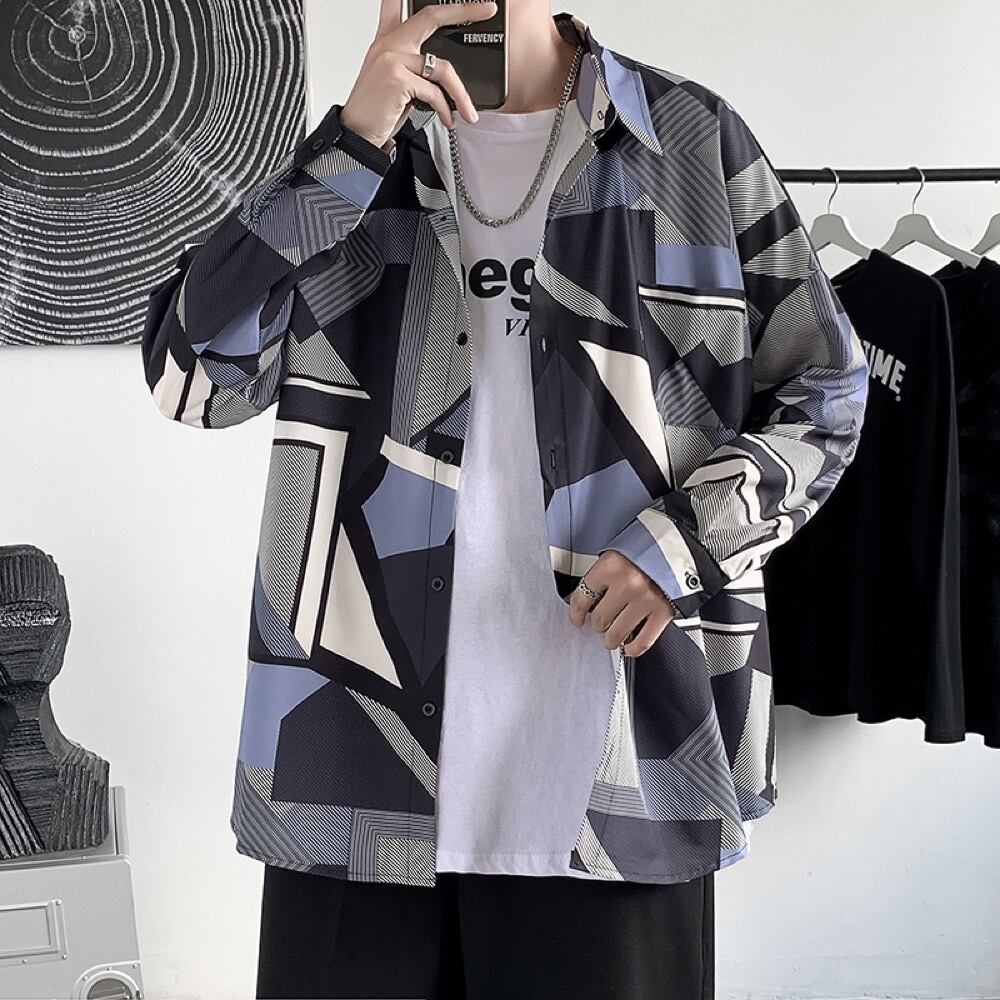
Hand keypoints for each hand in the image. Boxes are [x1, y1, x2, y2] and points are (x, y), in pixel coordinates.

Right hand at [339, 0, 497, 150]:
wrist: (357, 135)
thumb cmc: (376, 113)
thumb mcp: (397, 84)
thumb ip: (415, 70)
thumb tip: (447, 76)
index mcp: (387, 42)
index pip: (395, 5)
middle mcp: (389, 45)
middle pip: (431, 17)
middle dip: (463, 10)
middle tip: (485, 9)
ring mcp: (392, 59)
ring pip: (442, 69)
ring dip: (460, 94)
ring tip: (467, 112)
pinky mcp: (398, 78)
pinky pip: (435, 92)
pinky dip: (445, 109)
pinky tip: (447, 120)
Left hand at [568, 550, 677, 656]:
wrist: (681, 545)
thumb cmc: (648, 546)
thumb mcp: (618, 552)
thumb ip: (602, 575)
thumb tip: (588, 602)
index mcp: (612, 565)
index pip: (583, 597)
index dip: (576, 613)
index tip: (577, 619)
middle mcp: (628, 583)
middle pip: (600, 619)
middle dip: (598, 624)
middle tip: (601, 623)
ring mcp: (646, 600)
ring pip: (617, 634)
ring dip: (611, 639)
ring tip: (612, 637)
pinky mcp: (664, 612)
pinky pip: (643, 641)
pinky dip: (632, 648)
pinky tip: (628, 647)